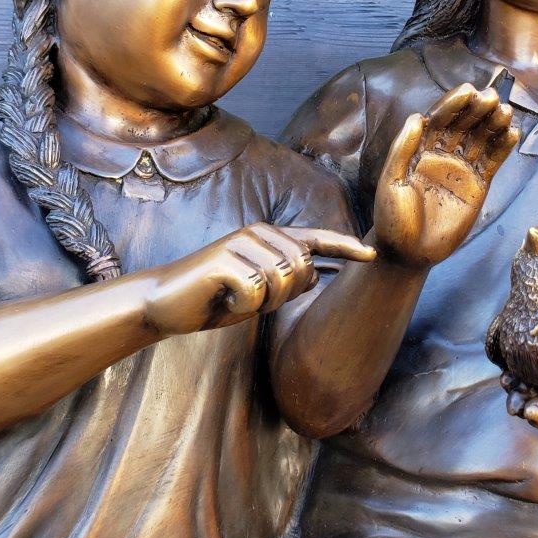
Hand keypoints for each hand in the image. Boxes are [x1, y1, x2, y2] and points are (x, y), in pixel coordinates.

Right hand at [143, 224, 375, 335]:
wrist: (164, 302)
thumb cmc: (215, 298)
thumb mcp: (259, 291)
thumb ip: (288, 281)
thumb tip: (316, 273)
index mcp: (269, 237)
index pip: (315, 239)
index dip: (346, 247)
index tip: (373, 254)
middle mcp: (258, 232)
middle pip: (303, 267)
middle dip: (286, 295)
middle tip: (255, 300)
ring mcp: (240, 242)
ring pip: (283, 279)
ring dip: (264, 301)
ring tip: (239, 298)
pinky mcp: (223, 259)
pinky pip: (257, 290)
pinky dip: (245, 305)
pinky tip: (225, 298)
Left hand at [372, 84, 519, 269]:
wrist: (408, 253)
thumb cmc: (392, 219)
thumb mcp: (391, 181)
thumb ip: (403, 150)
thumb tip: (418, 116)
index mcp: (419, 149)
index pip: (439, 119)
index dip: (453, 104)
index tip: (468, 91)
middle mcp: (442, 154)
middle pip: (463, 124)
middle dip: (476, 109)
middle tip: (491, 97)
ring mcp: (461, 169)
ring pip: (480, 139)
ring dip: (493, 123)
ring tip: (505, 111)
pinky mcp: (477, 185)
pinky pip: (492, 162)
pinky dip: (503, 148)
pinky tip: (512, 133)